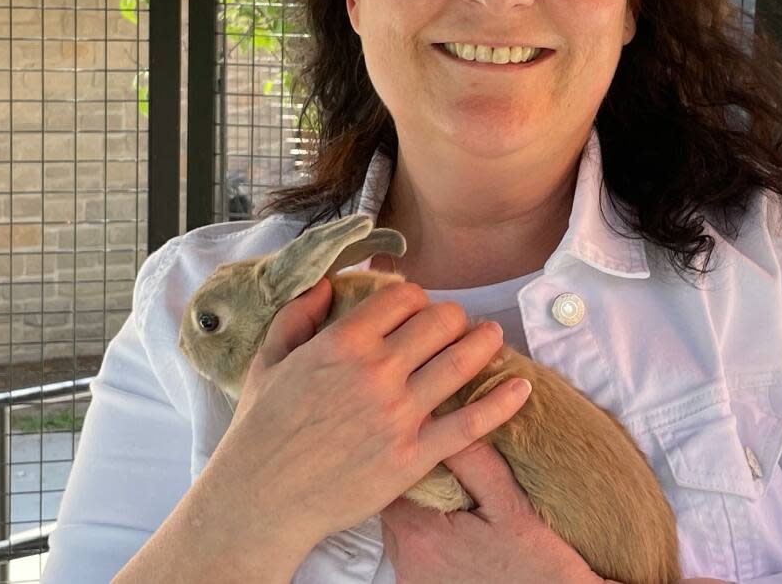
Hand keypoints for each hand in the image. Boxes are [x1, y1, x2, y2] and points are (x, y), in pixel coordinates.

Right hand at [205, 277, 531, 552]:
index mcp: (342, 343)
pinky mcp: (414, 456)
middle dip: (451, 318)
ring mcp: (399, 415)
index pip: (403, 297)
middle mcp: (377, 372)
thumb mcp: (267, 360)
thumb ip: (298, 314)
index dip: (416, 298)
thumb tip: (328, 282)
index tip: (417, 308)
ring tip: (492, 337)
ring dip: (484, 343)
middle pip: (440, 322)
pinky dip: (502, 402)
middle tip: (453, 325)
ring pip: (461, 362)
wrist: (261, 499)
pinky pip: (471, 423)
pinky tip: (520, 387)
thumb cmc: (260, 430)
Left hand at [380, 439, 601, 583]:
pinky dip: (425, 544)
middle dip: (415, 488)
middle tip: (450, 480)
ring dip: (419, 517)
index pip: (396, 482)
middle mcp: (408, 564)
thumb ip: (475, 462)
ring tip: (456, 508)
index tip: (437, 454)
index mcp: (422, 534)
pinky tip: (457, 539)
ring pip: (399, 534)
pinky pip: (411, 559)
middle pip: (393, 508)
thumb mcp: (510, 505)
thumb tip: (453, 416)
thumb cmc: (537, 564)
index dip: (414, 462)